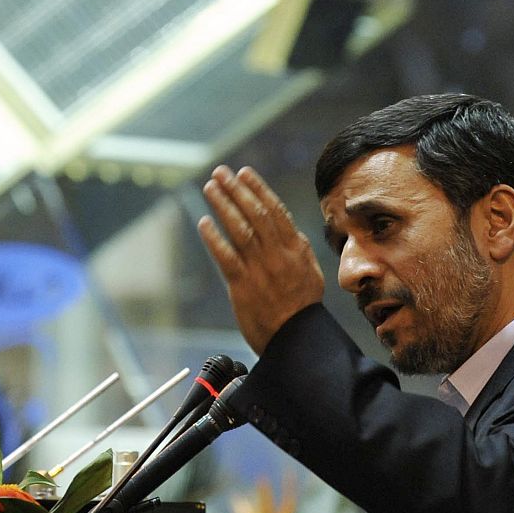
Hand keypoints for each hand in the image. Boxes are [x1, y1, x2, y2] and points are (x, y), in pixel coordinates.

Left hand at [197, 164, 324, 354]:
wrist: (296, 340)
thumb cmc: (301, 307)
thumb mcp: (310, 272)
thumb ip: (299, 248)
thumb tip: (288, 228)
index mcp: (296, 249)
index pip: (275, 211)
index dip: (258, 189)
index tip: (244, 172)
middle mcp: (278, 255)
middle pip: (255, 214)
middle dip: (236, 190)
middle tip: (220, 172)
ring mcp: (260, 270)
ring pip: (240, 230)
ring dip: (223, 206)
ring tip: (210, 188)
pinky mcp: (243, 286)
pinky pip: (226, 257)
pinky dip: (213, 238)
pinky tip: (203, 222)